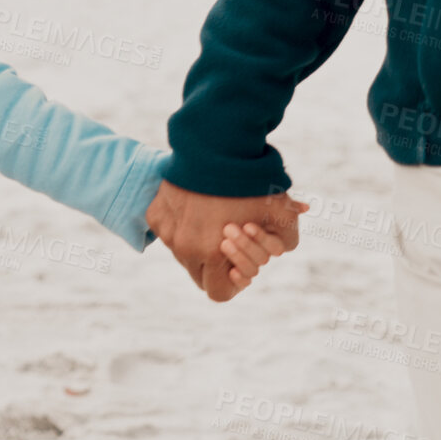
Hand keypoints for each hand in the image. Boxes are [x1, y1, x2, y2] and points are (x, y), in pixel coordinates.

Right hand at [146, 180, 309, 301]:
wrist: (215, 146)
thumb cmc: (250, 183)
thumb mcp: (282, 216)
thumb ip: (285, 242)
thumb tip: (279, 251)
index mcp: (212, 255)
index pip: (219, 293)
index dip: (233, 283)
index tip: (238, 266)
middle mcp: (184, 248)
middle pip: (199, 276)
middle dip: (216, 265)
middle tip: (229, 240)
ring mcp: (166, 231)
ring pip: (182, 253)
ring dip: (197, 245)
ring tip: (213, 217)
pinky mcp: (155, 213)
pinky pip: (168, 231)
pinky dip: (181, 225)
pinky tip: (196, 205)